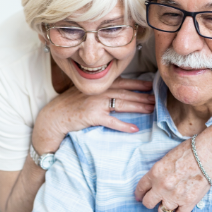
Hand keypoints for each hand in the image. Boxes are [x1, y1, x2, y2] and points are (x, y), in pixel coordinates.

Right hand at [32, 78, 153, 151]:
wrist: (53, 117)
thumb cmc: (68, 106)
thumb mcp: (84, 93)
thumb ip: (100, 90)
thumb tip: (117, 91)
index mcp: (98, 86)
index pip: (123, 82)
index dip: (138, 83)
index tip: (151, 86)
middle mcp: (99, 92)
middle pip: (126, 93)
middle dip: (143, 96)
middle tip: (157, 100)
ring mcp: (96, 103)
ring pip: (122, 104)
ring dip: (139, 107)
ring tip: (152, 110)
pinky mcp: (92, 116)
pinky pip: (111, 121)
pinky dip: (123, 125)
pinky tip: (134, 129)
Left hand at [134, 140, 210, 211]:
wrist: (208, 154)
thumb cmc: (189, 152)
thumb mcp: (166, 159)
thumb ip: (158, 173)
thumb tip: (154, 183)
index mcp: (154, 173)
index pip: (140, 188)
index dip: (139, 194)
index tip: (140, 197)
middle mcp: (162, 187)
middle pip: (148, 203)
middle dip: (150, 202)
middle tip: (154, 201)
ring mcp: (175, 196)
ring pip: (162, 211)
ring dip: (165, 208)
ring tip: (170, 203)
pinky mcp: (189, 202)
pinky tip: (180, 209)